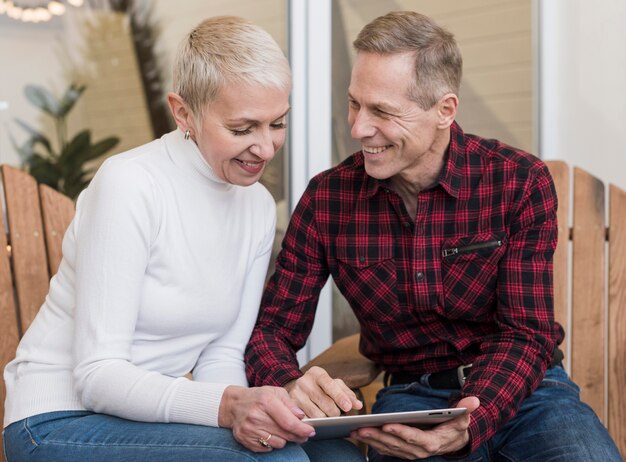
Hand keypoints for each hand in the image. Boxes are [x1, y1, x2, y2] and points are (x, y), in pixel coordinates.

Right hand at [218, 385, 314, 452]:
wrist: (234, 404)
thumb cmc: (258, 397)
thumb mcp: (275, 392)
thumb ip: (290, 403)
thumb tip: (301, 416)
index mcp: (266, 401)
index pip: (288, 422)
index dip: (302, 429)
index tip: (311, 431)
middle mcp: (256, 416)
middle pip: (285, 434)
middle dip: (298, 436)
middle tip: (304, 435)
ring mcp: (249, 429)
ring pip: (278, 443)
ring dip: (285, 439)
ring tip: (283, 431)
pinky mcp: (245, 439)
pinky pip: (267, 448)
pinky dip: (272, 443)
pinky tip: (270, 434)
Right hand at [285, 366, 362, 417]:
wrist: (297, 389)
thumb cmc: (320, 388)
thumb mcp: (334, 385)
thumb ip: (347, 394)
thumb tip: (358, 405)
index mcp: (316, 373)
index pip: (329, 384)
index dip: (340, 396)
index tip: (348, 407)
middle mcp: (304, 381)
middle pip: (325, 403)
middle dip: (335, 412)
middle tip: (336, 414)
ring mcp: (295, 394)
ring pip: (317, 415)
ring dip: (326, 419)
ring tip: (326, 416)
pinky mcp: (290, 407)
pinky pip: (307, 421)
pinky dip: (315, 424)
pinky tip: (317, 422)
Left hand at [352, 396, 479, 459]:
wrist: (454, 442)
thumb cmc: (456, 427)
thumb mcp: (463, 418)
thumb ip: (467, 409)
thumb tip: (474, 400)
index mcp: (431, 443)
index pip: (413, 438)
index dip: (400, 432)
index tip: (386, 426)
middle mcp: (418, 451)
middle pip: (395, 444)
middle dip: (376, 436)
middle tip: (360, 428)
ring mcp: (409, 453)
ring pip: (387, 447)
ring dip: (370, 440)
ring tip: (354, 431)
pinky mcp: (402, 451)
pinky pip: (384, 448)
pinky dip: (371, 442)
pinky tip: (358, 435)